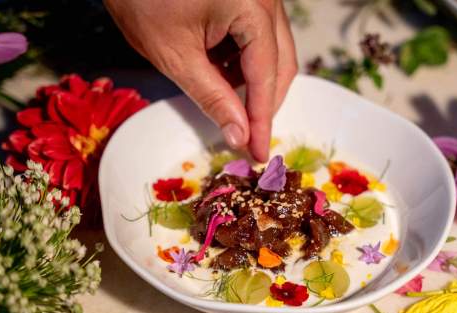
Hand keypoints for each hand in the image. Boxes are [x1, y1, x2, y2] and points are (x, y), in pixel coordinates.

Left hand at [104, 0, 297, 161]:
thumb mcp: (175, 55)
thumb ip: (213, 97)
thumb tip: (240, 136)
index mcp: (252, 7)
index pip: (267, 76)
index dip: (262, 120)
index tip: (260, 154)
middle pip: (281, 63)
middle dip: (263, 102)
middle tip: (246, 136)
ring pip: (273, 51)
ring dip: (253, 82)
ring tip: (224, 100)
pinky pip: (258, 36)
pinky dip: (243, 61)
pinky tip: (219, 72)